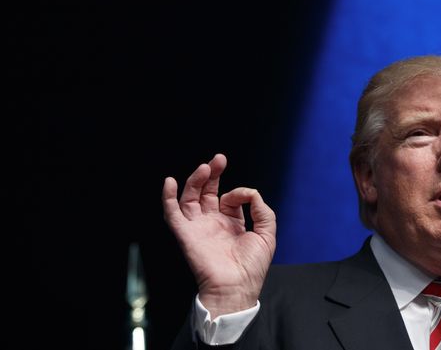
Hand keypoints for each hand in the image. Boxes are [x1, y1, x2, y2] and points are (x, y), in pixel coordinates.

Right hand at [162, 153, 276, 316]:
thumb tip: (251, 193)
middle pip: (207, 192)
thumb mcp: (266, 233)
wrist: (237, 287)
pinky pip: (172, 214)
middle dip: (212, 174)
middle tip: (218, 159)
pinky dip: (168, 198)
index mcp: (231, 223)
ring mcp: (198, 228)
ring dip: (195, 181)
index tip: (246, 196)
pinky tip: (169, 183)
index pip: (230, 198)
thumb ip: (262, 210)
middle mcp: (213, 223)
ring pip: (190, 198)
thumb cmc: (252, 266)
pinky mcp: (186, 235)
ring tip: (204, 168)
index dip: (238, 192)